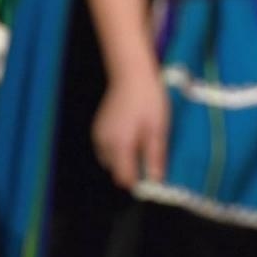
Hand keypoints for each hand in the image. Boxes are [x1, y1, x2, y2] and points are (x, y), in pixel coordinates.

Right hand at [92, 64, 168, 190]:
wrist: (131, 75)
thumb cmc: (148, 101)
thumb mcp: (158, 129)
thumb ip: (155, 157)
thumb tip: (156, 181)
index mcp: (119, 146)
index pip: (124, 178)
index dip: (139, 181)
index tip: (153, 176)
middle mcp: (104, 143)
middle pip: (116, 171)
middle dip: (132, 169)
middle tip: (150, 154)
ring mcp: (98, 135)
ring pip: (110, 160)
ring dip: (124, 159)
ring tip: (141, 142)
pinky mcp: (98, 128)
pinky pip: (106, 148)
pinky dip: (117, 148)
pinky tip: (131, 134)